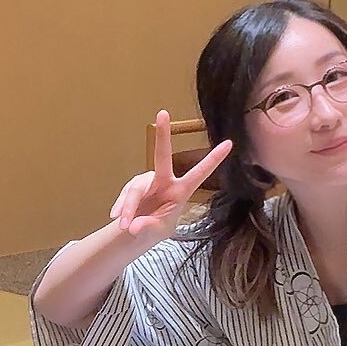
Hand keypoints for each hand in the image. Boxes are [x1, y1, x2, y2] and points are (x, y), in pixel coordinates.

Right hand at [110, 111, 231, 243]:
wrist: (139, 232)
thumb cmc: (157, 227)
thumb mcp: (158, 232)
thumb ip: (148, 227)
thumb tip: (134, 228)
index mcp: (181, 191)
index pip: (199, 173)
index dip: (213, 159)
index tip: (229, 143)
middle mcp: (164, 180)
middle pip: (162, 155)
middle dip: (162, 135)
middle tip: (162, 113)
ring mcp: (147, 181)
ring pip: (135, 189)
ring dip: (128, 207)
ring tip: (124, 226)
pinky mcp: (133, 185)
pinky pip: (125, 194)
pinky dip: (121, 207)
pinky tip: (117, 217)